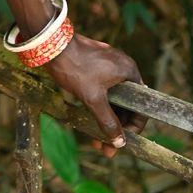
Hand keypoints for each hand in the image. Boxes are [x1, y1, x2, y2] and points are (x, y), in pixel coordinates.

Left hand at [44, 33, 146, 155]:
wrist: (51, 43)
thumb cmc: (75, 68)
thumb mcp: (93, 98)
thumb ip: (108, 121)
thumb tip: (120, 143)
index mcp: (129, 71)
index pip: (141, 107)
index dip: (133, 128)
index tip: (122, 142)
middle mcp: (123, 67)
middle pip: (127, 105)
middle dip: (116, 128)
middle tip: (106, 148)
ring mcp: (109, 65)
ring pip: (114, 100)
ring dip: (106, 120)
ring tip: (96, 141)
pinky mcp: (96, 66)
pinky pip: (104, 91)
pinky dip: (99, 107)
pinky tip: (90, 122)